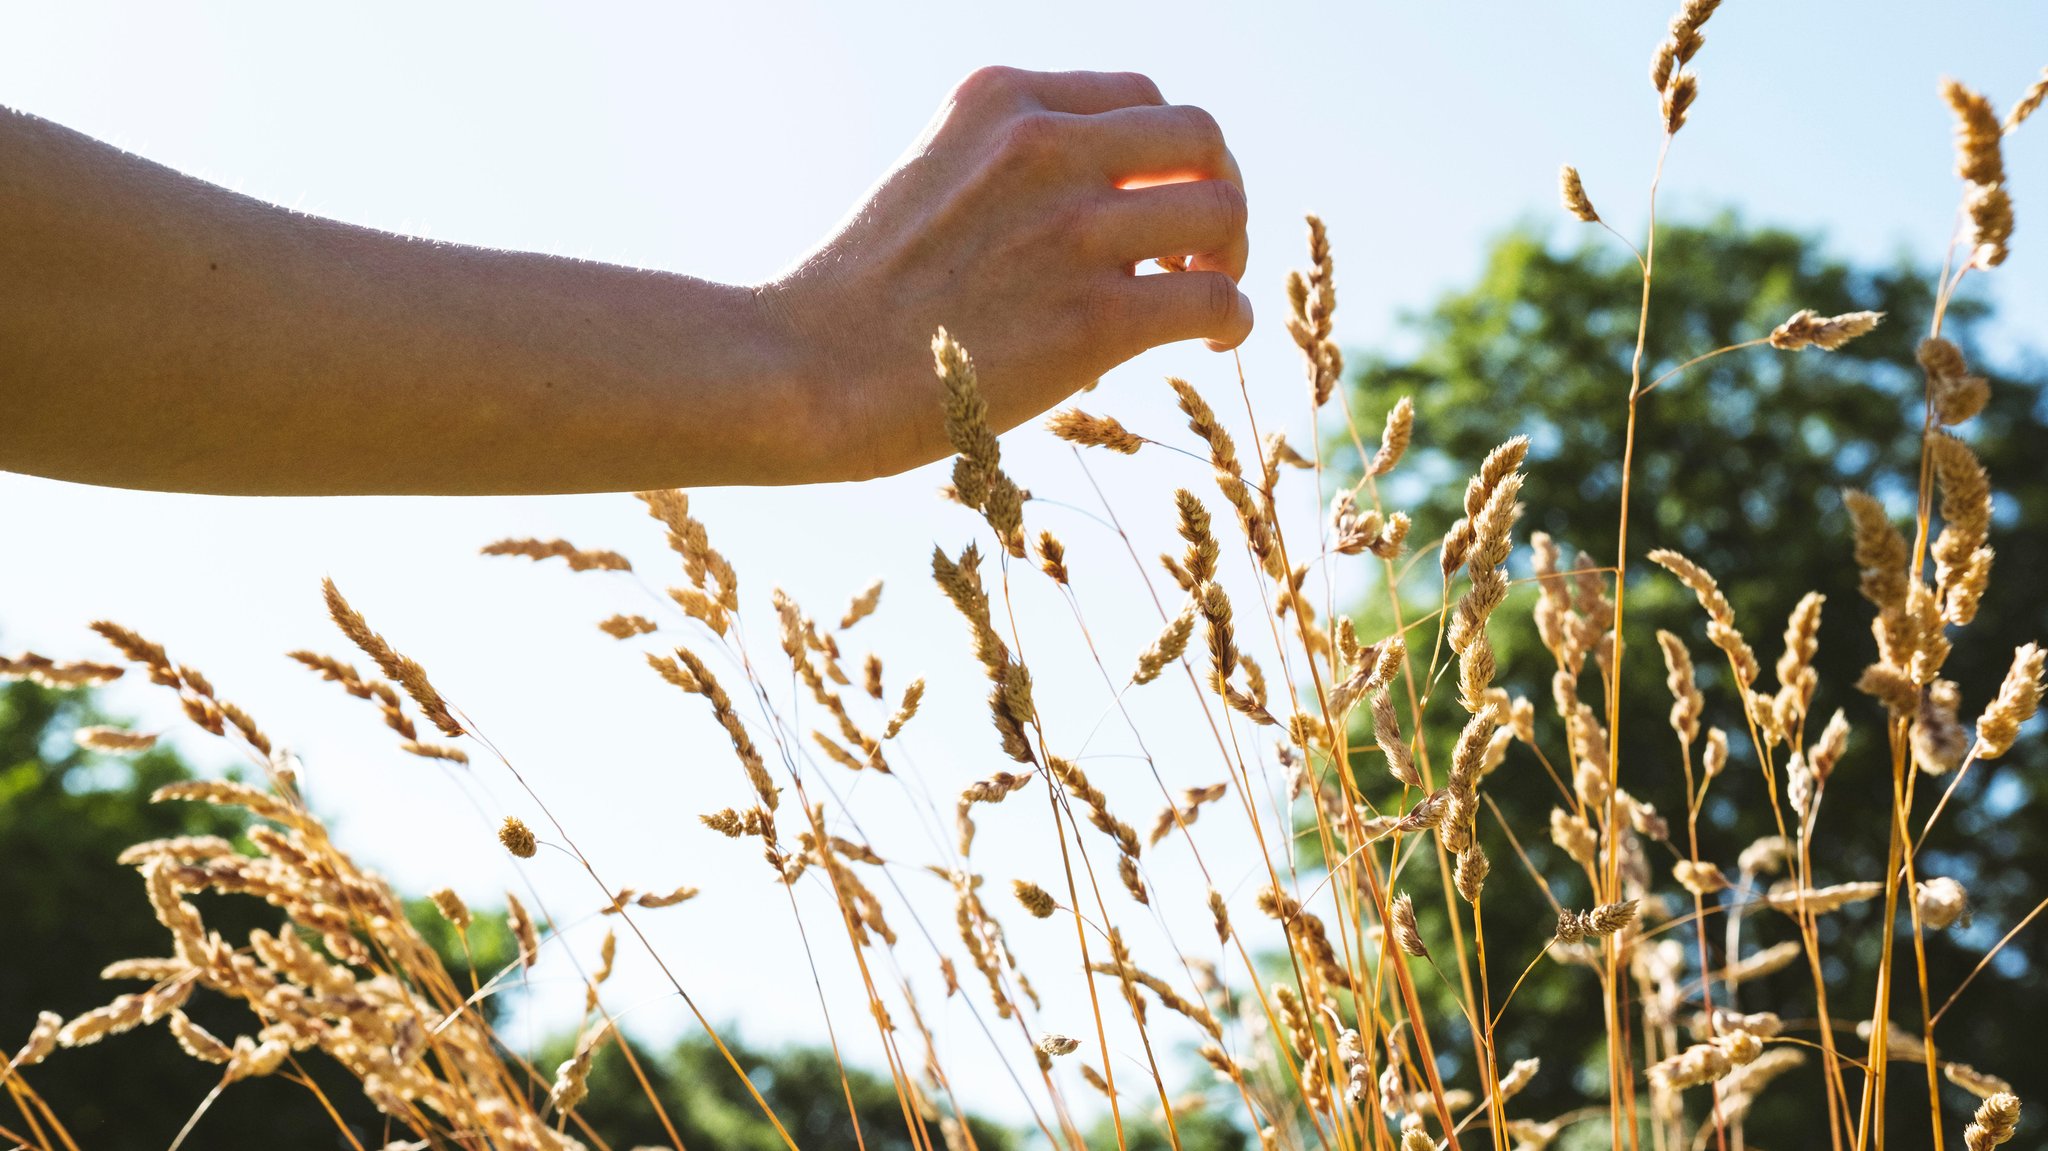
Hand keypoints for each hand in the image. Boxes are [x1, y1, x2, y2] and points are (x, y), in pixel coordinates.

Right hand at [761, 66, 1251, 480]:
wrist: (805, 369)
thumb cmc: (856, 298)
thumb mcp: (930, 175)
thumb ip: (1007, 168)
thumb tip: (1095, 211)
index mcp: (1000, 99)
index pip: (1136, 97)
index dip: (1165, 153)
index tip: (1153, 201)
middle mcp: (1044, 145)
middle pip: (1198, 137)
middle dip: (1214, 187)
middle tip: (1200, 245)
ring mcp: (1073, 228)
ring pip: (1221, 210)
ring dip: (1229, 254)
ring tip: (1206, 291)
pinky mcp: (1095, 315)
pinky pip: (1214, 297)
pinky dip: (1231, 319)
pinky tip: (1214, 342)